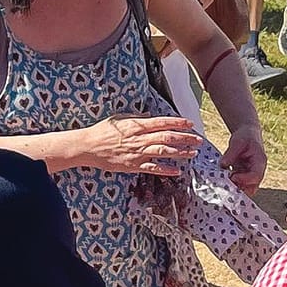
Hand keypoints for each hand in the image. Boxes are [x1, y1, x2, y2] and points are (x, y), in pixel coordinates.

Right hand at [77, 115, 204, 176]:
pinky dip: (165, 170)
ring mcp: (137, 152)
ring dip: (180, 153)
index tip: (190, 124)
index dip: (178, 123)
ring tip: (192, 153)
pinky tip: (177, 171)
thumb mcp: (119, 118)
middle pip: (167, 137)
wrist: (88, 146)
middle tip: (198, 140)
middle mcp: (140, 138)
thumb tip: (150, 116)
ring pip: (163, 152)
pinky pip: (152, 168)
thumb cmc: (103, 131)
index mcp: (137, 125)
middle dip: (185, 138)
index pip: (163, 122)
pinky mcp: (133, 165)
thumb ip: (136, 117)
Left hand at [223, 122, 267, 191]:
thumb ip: (231, 153)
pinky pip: (239, 185)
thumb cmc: (245, 136)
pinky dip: (231, 185)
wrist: (247, 134)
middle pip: (252, 187)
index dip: (245, 179)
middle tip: (226, 184)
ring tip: (223, 183)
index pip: (256, 175)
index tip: (233, 176)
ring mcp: (250, 175)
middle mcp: (257, 171)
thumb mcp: (237, 141)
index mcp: (260, 161)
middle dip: (239, 188)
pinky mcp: (243, 176)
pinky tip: (222, 181)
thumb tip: (223, 165)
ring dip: (235, 188)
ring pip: (246, 189)